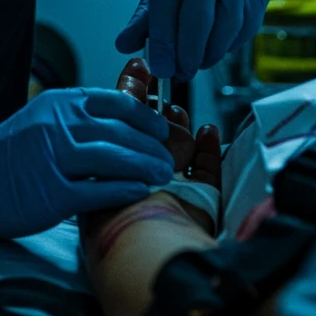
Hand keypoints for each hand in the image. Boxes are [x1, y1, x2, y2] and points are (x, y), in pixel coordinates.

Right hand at [0, 86, 175, 238]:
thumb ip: (77, 119)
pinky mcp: (48, 192)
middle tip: (169, 158)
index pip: (114, 102)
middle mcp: (55, 125)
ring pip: (113, 158)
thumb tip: (125, 122)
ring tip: (162, 175)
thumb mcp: (42, 120)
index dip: (145, 116)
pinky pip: (96, 190)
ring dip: (144, 166)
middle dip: (151, 145)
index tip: (161, 129)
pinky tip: (139, 191)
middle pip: (120, 130)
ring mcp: (51, 158)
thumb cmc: (7, 154)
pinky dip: (122, 189)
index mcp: (57, 103)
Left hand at [115, 0, 277, 80]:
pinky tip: (217, 46)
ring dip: (210, 54)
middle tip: (180, 72)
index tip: (162, 69)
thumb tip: (125, 45)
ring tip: (197, 62)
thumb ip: (145, 13)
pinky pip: (246, 27)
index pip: (165, 12)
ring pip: (226, 30)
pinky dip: (230, 44)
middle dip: (187, 56)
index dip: (163, 48)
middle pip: (198, 23)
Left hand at [115, 57, 220, 231]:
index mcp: (110, 172)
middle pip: (150, 136)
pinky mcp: (199, 205)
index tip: (138, 67)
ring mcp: (170, 193)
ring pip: (179, 151)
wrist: (145, 248)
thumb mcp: (106, 153)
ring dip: (179, 126)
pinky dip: (209, 150)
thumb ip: (118, 122)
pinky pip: (207, 173)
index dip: (129, 94)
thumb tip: (127, 87)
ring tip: (176, 110)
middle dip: (154, 110)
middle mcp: (139, 181)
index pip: (119, 124)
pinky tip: (207, 131)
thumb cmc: (115, 208)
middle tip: (159, 84)